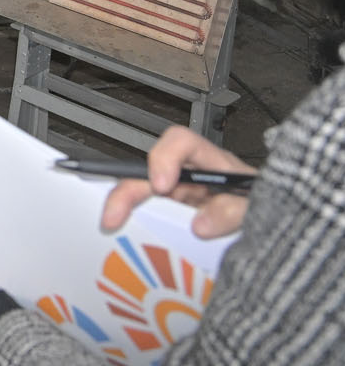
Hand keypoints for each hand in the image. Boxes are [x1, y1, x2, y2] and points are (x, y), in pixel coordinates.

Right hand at [101, 125, 255, 238]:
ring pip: (144, 197)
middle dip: (126, 192)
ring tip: (120, 233)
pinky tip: (136, 246)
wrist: (276, 232)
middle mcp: (191, 176)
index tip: (161, 185)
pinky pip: (152, 220)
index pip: (181, 142)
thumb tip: (201, 224)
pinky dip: (140, 231)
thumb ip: (234, 212)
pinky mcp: (176, 219)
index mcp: (211, 163)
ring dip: (128, 214)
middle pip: (148, 171)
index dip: (164, 157)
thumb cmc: (268, 206)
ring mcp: (181, 197)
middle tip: (113, 217)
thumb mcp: (260, 207)